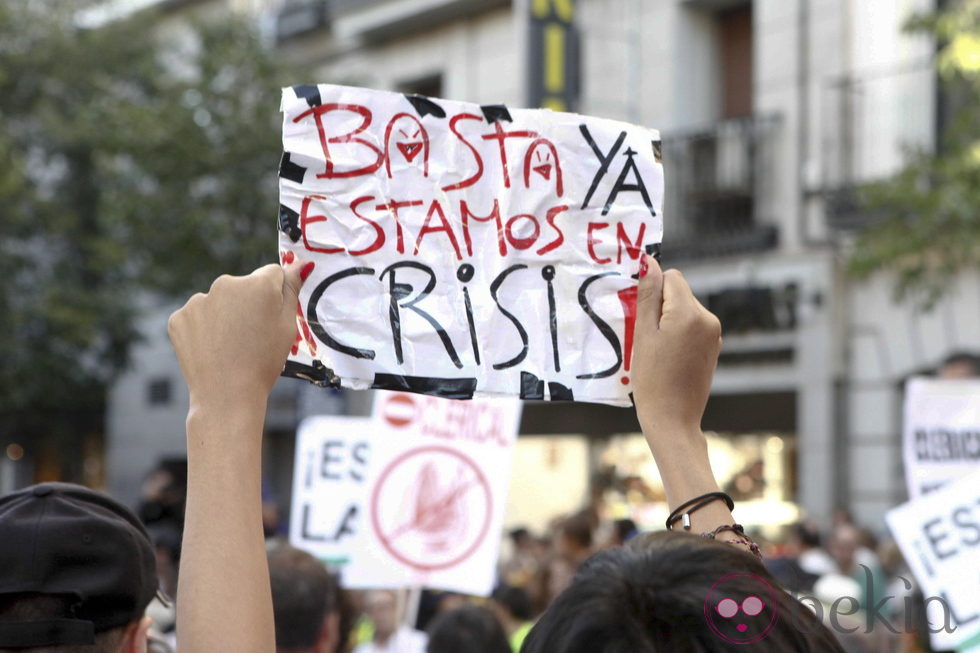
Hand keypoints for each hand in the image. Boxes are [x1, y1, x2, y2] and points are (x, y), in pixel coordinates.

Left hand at [168, 261, 305, 409]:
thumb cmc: (263, 362)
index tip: (271, 319)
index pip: (272, 274)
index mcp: (257, 284)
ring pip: (219, 301)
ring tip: (231, 346)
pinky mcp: (179, 318)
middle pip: (243, 286)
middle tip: (252, 337)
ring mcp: (198, 300)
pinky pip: (197, 317)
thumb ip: (292, 289)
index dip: (274, 296)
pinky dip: (204, 329)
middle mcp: (225, 284)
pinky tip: (212, 349)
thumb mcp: (288, 325)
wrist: (226, 395)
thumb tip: (301, 263)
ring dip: (225, 316)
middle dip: (248, 304)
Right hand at [631, 255, 721, 435]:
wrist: (673, 419)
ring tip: (657, 350)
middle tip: (645, 336)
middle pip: (679, 293)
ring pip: (685, 310)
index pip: (671, 277)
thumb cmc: (652, 379)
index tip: (641, 314)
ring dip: (668, 321)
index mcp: (690, 313)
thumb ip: (648, 296)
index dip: (653, 290)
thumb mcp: (643, 334)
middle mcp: (709, 319)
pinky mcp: (714, 348)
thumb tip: (649, 262)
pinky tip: (668, 357)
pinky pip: (693, 327)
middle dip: (660, 307)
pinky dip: (678, 334)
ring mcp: (715, 335)